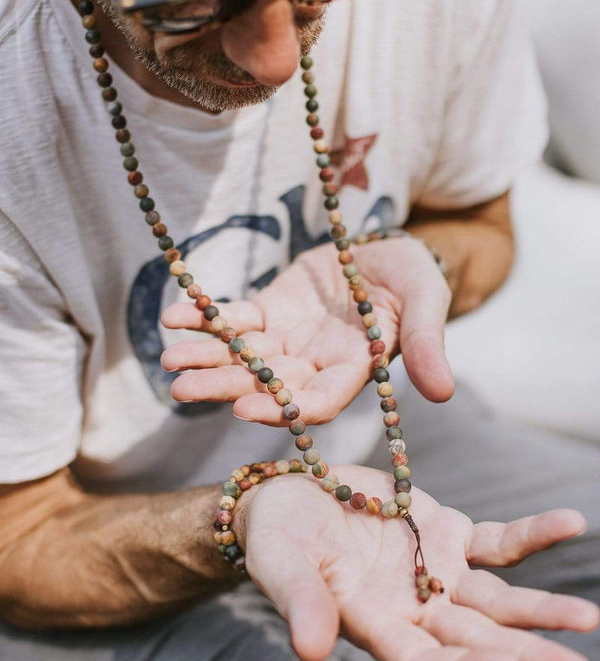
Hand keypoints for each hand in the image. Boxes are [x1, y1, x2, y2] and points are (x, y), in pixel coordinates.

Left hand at [161, 238, 453, 424]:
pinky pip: (233, 319)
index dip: (282, 409)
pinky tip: (174, 317)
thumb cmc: (414, 277)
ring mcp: (288, 340)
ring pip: (242, 357)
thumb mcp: (428, 299)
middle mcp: (314, 363)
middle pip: (266, 384)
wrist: (388, 252)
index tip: (245, 408)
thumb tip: (444, 394)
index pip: (317, 401)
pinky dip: (205, 318)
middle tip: (181, 390)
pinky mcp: (269, 312)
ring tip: (169, 360)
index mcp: (353, 369)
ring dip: (206, 358)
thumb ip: (430, 341)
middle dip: (224, 387)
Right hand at [238, 466, 598, 660]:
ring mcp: (437, 571)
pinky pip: (498, 539)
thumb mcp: (280, 563)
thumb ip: (299, 600)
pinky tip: (572, 523)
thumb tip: (311, 650)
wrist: (290, 497)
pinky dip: (532, 534)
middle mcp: (415, 609)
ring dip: (540, 608)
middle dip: (523, 655)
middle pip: (474, 640)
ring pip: (496, 599)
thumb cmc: (276, 537)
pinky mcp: (447, 532)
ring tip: (587, 618)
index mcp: (375, 627)